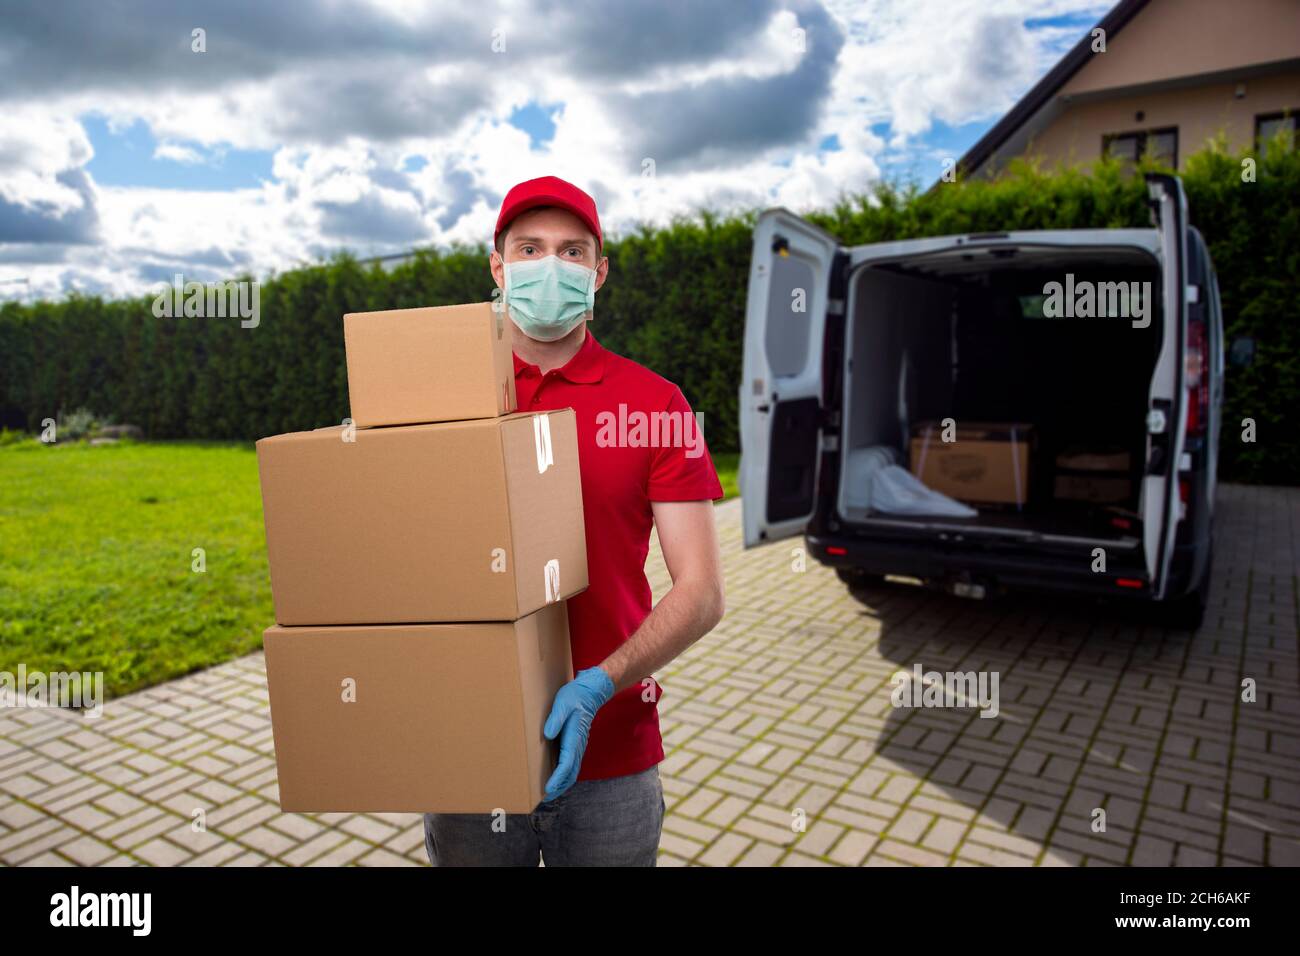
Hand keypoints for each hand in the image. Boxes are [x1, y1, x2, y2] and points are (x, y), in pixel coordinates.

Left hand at [542, 666, 614, 800]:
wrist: (590, 692)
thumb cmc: (575, 697)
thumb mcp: (563, 704)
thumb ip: (556, 718)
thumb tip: (547, 735)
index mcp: (574, 738)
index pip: (566, 764)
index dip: (557, 778)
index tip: (547, 788)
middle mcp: (578, 745)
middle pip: (571, 773)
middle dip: (559, 787)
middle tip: (545, 798)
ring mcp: (579, 746)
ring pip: (572, 771)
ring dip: (561, 783)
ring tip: (548, 792)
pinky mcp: (576, 744)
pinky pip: (571, 764)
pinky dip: (564, 775)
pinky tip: (555, 776)